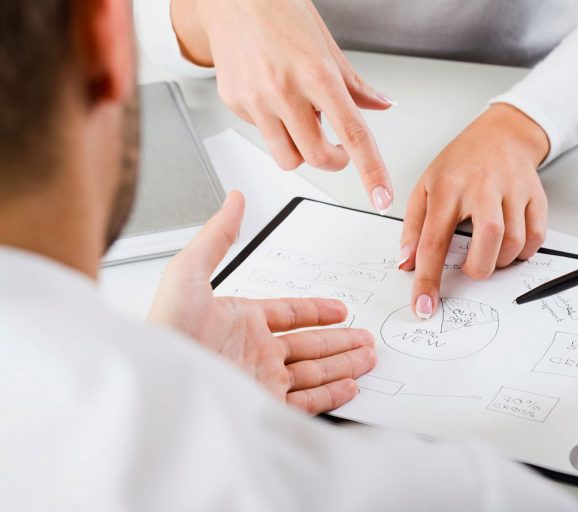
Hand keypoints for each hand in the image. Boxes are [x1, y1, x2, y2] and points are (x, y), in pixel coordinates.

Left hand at [148, 191, 376, 413]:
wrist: (158, 385)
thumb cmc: (166, 329)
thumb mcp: (189, 272)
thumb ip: (218, 236)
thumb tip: (234, 200)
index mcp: (241, 320)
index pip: (290, 314)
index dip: (317, 311)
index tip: (340, 310)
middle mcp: (254, 351)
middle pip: (310, 344)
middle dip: (340, 341)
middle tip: (365, 338)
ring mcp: (260, 380)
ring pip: (314, 371)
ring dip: (343, 364)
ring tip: (367, 359)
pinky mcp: (264, 406)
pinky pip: (307, 400)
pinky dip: (331, 394)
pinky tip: (349, 386)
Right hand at [171, 0, 394, 212]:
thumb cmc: (279, 10)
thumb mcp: (326, 44)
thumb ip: (354, 84)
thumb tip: (380, 105)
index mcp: (317, 74)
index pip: (353, 134)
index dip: (371, 171)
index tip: (380, 197)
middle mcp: (285, 90)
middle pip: (318, 157)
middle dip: (334, 161)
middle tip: (338, 148)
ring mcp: (256, 100)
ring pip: (288, 158)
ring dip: (302, 151)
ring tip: (302, 122)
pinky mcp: (235, 103)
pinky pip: (263, 134)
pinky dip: (275, 126)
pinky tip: (273, 98)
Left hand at [399, 103, 549, 317]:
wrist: (501, 134)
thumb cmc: (459, 164)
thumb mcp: (425, 188)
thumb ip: (413, 228)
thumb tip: (406, 264)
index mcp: (447, 187)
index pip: (434, 241)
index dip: (428, 280)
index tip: (423, 308)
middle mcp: (482, 186)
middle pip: (488, 238)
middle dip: (479, 268)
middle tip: (470, 268)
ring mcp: (513, 189)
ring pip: (515, 241)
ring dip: (500, 261)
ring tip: (488, 253)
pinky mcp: (536, 194)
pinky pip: (536, 236)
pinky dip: (523, 251)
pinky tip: (509, 245)